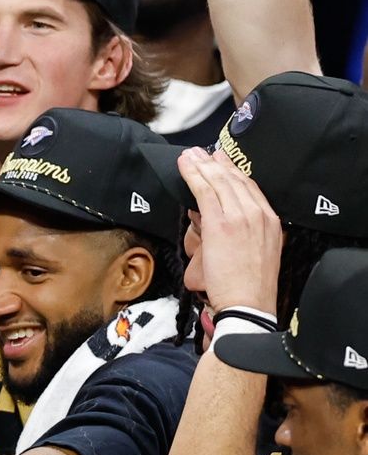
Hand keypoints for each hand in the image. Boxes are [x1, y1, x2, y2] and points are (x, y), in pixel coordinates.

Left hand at [178, 146, 282, 313]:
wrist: (249, 302)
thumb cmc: (248, 284)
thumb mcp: (256, 250)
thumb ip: (240, 229)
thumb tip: (214, 216)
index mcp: (271, 220)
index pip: (250, 186)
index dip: (232, 171)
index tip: (219, 160)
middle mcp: (259, 214)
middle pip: (234, 179)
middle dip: (214, 163)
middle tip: (199, 152)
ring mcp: (240, 216)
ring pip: (218, 181)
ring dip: (200, 164)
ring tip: (188, 155)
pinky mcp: (221, 222)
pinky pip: (204, 190)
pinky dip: (193, 174)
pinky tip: (184, 165)